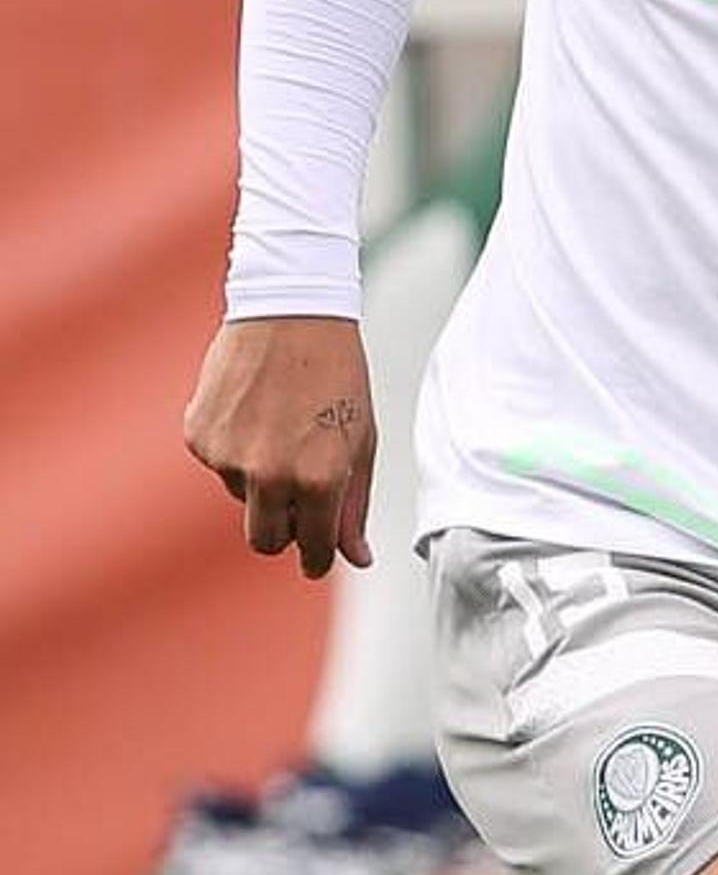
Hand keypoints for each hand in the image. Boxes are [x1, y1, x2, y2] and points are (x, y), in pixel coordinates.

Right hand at [183, 317, 378, 581]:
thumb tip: (357, 558)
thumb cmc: (339, 376)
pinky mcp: (198, 436)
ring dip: (263, 479)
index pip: (313, 546)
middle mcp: (268, 475)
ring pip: (243, 497)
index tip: (318, 560)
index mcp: (317, 479)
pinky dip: (237, 450)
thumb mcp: (361, 441)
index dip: (317, 558)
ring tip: (284, 427)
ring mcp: (227, 457)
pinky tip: (256, 411)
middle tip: (300, 509)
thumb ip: (354, 505)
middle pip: (265, 540)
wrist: (291, 314)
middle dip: (284, 534)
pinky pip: (219, 464)